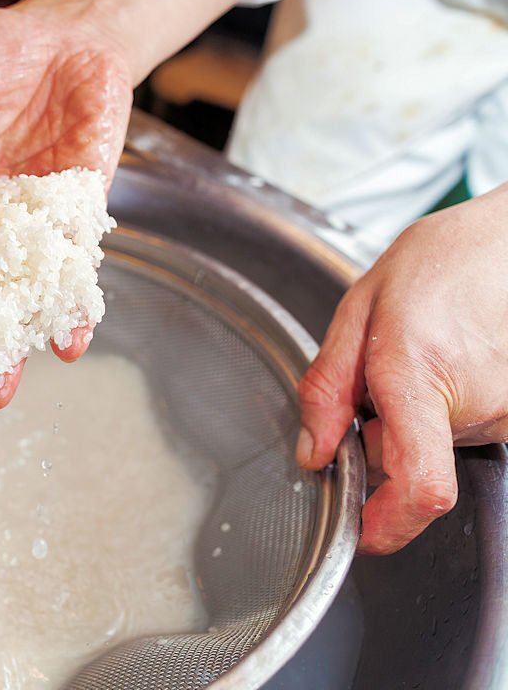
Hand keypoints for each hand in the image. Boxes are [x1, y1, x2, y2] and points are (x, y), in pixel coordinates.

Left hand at [297, 186, 507, 553]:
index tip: (361, 530)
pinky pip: (472, 429)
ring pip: (442, 445)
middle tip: (381, 381)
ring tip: (424, 355)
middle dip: (383, 439)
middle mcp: (477, 403)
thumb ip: (328, 387)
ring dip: (418, 417)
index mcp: (420, 375)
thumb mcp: (359, 309)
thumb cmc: (443, 260)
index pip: (421, 488)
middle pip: (414, 462)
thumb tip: (313, 452)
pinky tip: (450, 361)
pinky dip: (448, 408)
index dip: (388, 526)